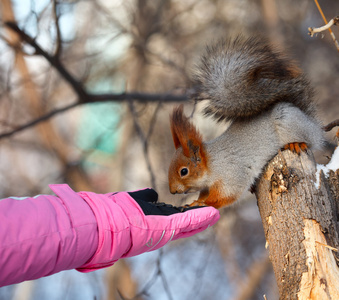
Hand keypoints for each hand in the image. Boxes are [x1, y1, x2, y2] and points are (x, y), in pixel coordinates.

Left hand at [77, 188, 219, 271]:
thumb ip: (146, 197)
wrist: (109, 222)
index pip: (175, 220)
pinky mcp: (166, 226)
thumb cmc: (119, 212)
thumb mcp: (137, 201)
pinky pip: (186, 221)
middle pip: (185, 225)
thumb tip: (153, 194)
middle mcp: (161, 229)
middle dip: (199, 221)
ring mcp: (165, 229)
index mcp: (155, 223)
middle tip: (213, 216)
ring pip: (188, 224)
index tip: (198, 212)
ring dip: (203, 220)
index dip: (187, 217)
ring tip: (215, 215)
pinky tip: (212, 213)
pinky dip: (199, 218)